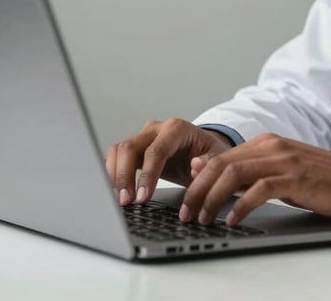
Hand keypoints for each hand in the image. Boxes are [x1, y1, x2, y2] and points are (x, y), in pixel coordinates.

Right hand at [105, 118, 232, 205]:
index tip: (142, 197)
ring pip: (119, 150)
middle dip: (124, 176)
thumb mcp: (218, 158)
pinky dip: (112, 173)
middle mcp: (157, 128)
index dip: (147, 175)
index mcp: (177, 128)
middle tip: (126, 202)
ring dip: (115, 175)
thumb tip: (196, 165)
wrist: (203, 150)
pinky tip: (116, 192)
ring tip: (120, 200)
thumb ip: (209, 162)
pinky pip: (116, 156)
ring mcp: (144, 136)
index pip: (156, 150)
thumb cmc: (210, 154)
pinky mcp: (135, 148)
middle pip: (130, 147)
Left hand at [180, 133, 330, 226]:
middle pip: (221, 164)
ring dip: (212, 198)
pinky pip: (259, 189)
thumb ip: (252, 171)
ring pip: (234, 174)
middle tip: (186, 213)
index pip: (221, 157)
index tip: (186, 201)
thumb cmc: (323, 179)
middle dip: (198, 190)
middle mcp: (271, 145)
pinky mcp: (295, 177)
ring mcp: (283, 160)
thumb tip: (213, 173)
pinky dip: (241, 205)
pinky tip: (232, 220)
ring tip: (203, 219)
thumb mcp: (283, 171)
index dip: (199, 180)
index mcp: (267, 142)